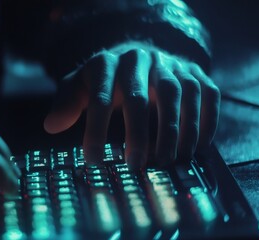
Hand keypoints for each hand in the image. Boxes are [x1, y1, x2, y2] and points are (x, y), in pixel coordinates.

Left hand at [44, 41, 219, 168]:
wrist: (138, 56)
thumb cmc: (104, 80)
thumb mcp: (79, 87)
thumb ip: (66, 103)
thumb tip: (51, 126)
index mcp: (106, 63)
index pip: (99, 99)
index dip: (95, 131)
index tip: (93, 161)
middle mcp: (139, 59)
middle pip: (139, 97)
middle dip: (137, 135)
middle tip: (135, 167)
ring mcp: (170, 64)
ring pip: (177, 94)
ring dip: (176, 132)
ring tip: (167, 161)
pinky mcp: (195, 72)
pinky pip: (207, 95)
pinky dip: (206, 122)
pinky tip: (197, 148)